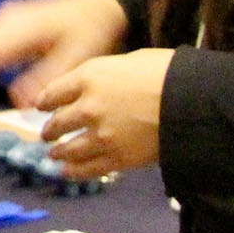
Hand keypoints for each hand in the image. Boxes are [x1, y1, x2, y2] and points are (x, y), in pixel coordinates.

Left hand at [35, 49, 173, 177]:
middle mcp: (88, 106)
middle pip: (58, 122)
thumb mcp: (130, 60)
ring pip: (70, 148)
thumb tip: (101, 83)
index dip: (45, 101)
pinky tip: (67, 172)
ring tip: (54, 154)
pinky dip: (75, 171)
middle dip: (50, 129)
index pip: (54, 92)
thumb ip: (106, 75)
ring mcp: (102, 135)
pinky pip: (90, 168)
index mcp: (89, 77)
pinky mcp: (119, 158)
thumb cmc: (167, 73)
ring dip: (59, 152)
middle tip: (46, 134)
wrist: (192, 101)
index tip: (41, 106)